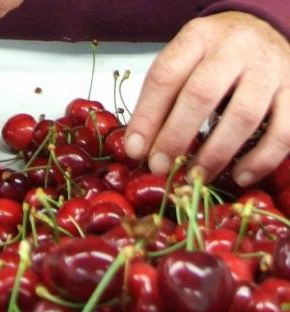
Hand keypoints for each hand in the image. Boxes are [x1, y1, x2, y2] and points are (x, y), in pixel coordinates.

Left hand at [124, 12, 289, 185]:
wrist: (266, 34)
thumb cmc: (215, 60)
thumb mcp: (184, 66)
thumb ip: (161, 102)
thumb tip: (139, 151)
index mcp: (199, 38)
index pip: (167, 75)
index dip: (147, 117)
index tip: (135, 151)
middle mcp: (236, 48)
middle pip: (202, 93)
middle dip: (176, 137)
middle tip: (161, 168)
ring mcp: (269, 70)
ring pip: (243, 115)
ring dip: (215, 154)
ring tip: (196, 177)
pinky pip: (283, 131)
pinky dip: (261, 159)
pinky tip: (240, 176)